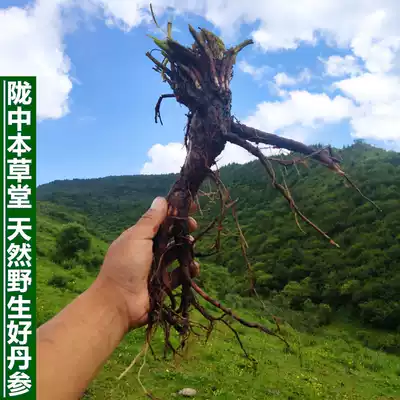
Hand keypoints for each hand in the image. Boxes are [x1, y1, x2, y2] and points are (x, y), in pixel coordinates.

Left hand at [94, 197, 197, 329]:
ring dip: (187, 250)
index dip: (175, 213)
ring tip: (192, 248)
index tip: (192, 207)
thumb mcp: (137, 237)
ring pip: (177, 255)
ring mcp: (156, 269)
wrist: (118, 303)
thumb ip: (151, 220)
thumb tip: (161, 199)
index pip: (161, 221)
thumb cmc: (126, 265)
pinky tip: (194, 268)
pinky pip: (180, 275)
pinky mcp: (164, 285)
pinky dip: (188, 271)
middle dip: (183, 230)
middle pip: (171, 237)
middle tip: (193, 227)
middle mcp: (148, 251)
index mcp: (139, 237)